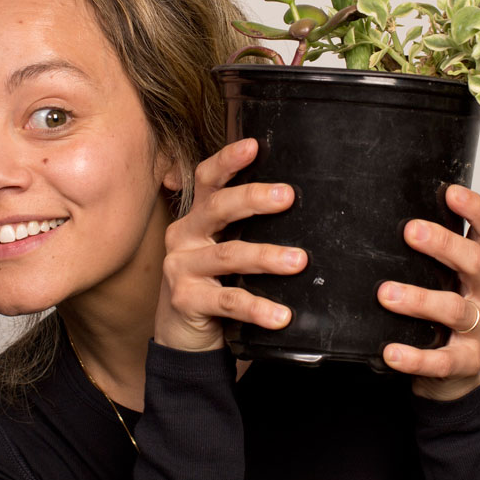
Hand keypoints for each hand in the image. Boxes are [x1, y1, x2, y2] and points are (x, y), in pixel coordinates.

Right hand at [154, 138, 307, 351]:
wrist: (182, 334)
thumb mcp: (224, 249)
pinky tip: (281, 316)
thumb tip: (295, 206)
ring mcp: (180, 268)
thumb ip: (244, 229)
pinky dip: (258, 308)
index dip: (227, 161)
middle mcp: (184, 236)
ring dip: (265, 257)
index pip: (208, 180)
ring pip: (227, 255)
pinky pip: (228, 301)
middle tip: (287, 196)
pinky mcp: (185, 300)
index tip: (253, 145)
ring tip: (299, 260)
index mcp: (196, 218)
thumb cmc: (213, 283)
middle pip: (217, 209)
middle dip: (253, 199)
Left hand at [378, 185, 479, 401]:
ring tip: (386, 294)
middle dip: (444, 244)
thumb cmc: (442, 316)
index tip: (451, 192)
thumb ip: (427, 255)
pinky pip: (442, 360)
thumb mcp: (443, 279)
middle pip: (475, 262)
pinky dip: (415, 357)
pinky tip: (391, 352)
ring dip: (419, 299)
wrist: (456, 375)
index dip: (477, 209)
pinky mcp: (466, 364)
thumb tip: (378, 216)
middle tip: (410, 231)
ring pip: (455, 310)